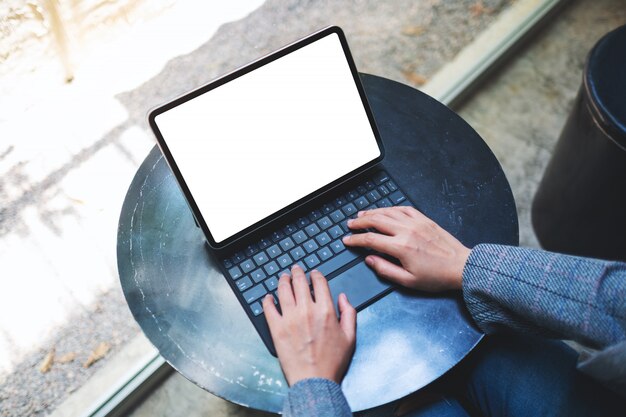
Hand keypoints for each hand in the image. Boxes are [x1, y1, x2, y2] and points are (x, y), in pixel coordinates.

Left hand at [263, 265, 356, 385]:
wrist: (315, 380)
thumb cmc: (332, 362)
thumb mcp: (350, 336)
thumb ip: (349, 313)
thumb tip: (342, 297)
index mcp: (325, 310)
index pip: (319, 282)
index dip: (315, 274)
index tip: (313, 274)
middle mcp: (306, 310)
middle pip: (299, 282)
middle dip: (297, 272)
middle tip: (295, 269)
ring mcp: (289, 318)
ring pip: (283, 290)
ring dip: (283, 280)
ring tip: (283, 277)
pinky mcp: (276, 329)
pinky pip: (268, 308)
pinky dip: (267, 300)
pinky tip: (268, 297)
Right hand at [342, 206, 469, 291]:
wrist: (461, 267)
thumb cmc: (437, 276)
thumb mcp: (408, 281)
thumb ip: (385, 270)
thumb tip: (369, 259)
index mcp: (401, 247)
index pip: (370, 239)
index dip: (355, 239)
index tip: (347, 240)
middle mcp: (406, 231)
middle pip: (376, 221)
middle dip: (359, 222)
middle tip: (350, 225)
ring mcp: (416, 223)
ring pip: (388, 212)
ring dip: (372, 212)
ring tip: (362, 215)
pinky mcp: (424, 220)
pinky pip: (403, 208)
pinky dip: (390, 208)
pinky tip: (384, 210)